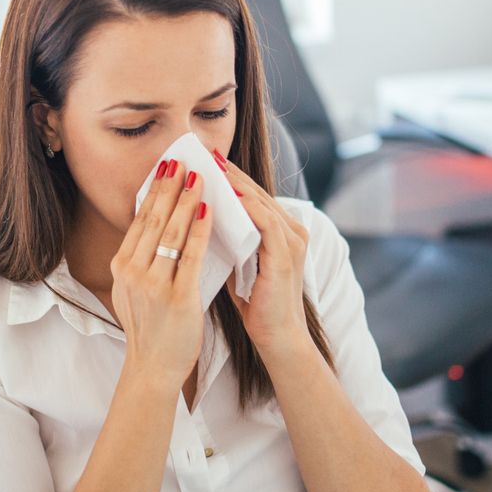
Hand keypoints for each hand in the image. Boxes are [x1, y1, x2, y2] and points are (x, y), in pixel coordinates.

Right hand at [110, 159, 212, 391]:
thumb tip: (156, 224)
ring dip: (187, 200)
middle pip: (154, 219)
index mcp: (122, 267)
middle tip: (183, 160)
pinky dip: (200, 230)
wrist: (153, 368)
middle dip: (170, 186)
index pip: (141, 220)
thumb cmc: (150, 328)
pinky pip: (191, 255)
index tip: (166, 168)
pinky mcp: (178, 298)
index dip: (154, 191)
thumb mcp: (134, 288)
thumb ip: (143, 259)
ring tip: (200, 177)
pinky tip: (209, 211)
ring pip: (172, 232)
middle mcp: (133, 272)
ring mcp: (154, 285)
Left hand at [212, 148, 310, 352]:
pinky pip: (266, 222)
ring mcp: (292, 241)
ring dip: (235, 183)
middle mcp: (292, 231)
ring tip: (210, 167)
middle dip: (229, 172)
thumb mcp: (240, 264)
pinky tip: (225, 195)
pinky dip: (246, 206)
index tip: (202, 162)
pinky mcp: (286, 255)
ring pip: (261, 201)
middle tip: (202, 153)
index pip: (252, 196)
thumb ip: (230, 241)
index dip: (228, 178)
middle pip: (257, 192)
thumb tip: (199, 221)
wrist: (278, 338)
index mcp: (281, 232)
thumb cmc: (257, 305)